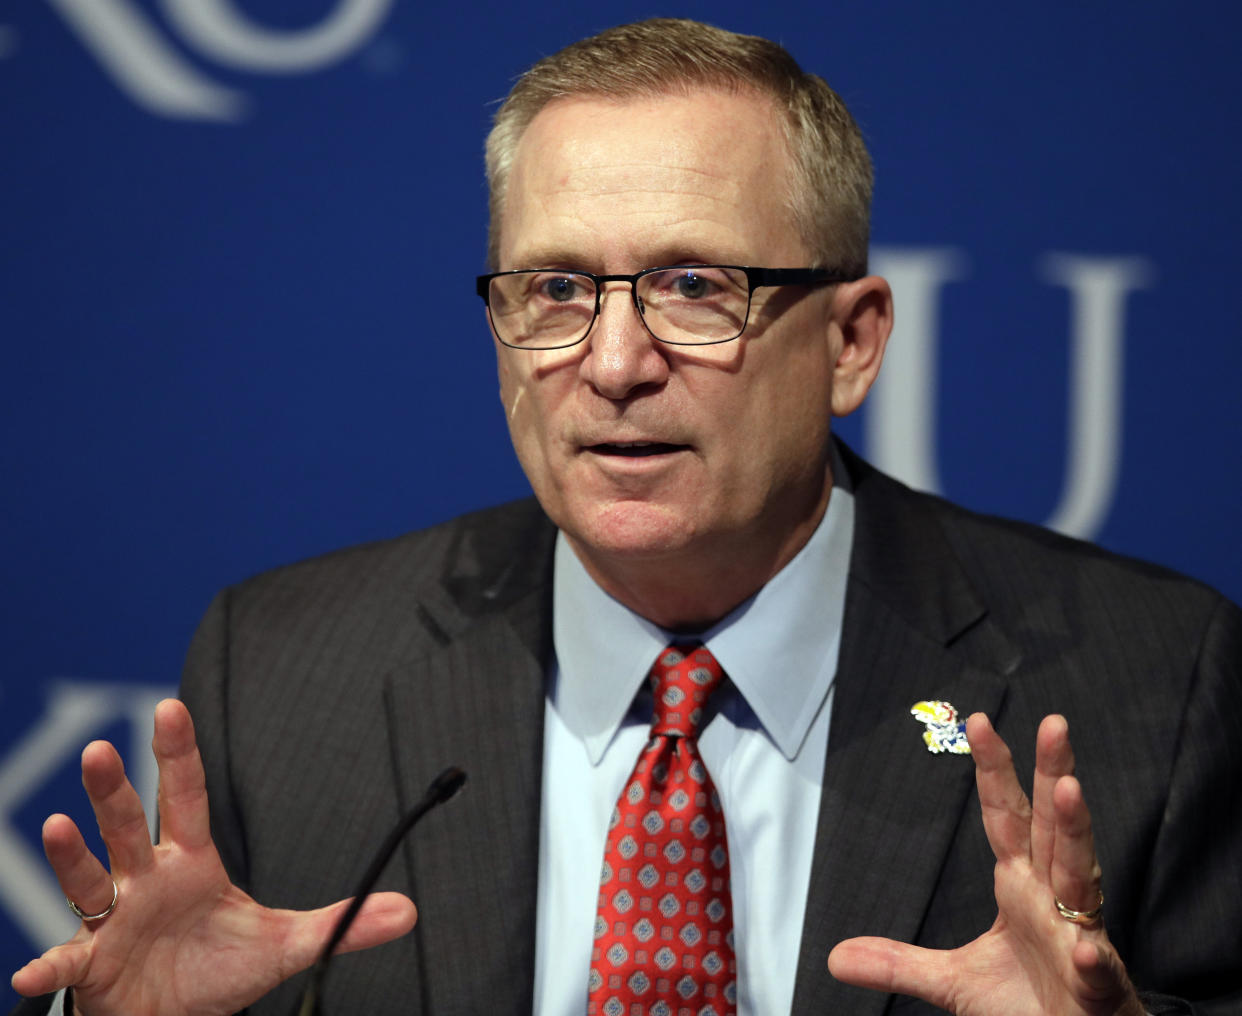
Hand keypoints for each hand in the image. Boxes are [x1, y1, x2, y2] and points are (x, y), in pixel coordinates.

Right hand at [10, 699, 416, 1015]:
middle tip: (99, 747)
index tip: (170, 707)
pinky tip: (31, 971)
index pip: (187, 797)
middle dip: (113, 789)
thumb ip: (343, 923)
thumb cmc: (220, 968)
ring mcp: (115, 918)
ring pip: (89, 876)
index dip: (179, 754)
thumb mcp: (287, 944)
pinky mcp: (94, 964)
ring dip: (71, 854)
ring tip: (57, 824)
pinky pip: (69, 959)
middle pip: (129, 824)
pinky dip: (50, 962)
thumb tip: (410, 911)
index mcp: (192, 862)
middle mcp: (147, 879)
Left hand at [828, 713, 1144, 1015]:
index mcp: (1021, 889)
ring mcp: (1079, 942)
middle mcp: (1053, 903)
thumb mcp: (954, 981)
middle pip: (1051, 828)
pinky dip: (1095, 959)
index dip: (993, 771)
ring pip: (1082, 879)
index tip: (980, 723)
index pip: (1005, 818)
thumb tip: (836, 956)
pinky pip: (1097, 970)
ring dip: (1075, 834)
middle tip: (1053, 724)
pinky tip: (1090, 949)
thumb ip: (899, 961)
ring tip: (1069, 790)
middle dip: (1053, 773)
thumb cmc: (1031, 1008)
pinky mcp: (1097, 992)